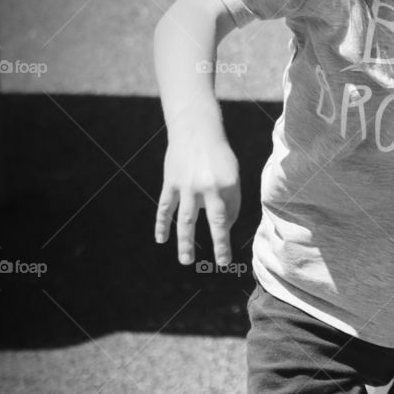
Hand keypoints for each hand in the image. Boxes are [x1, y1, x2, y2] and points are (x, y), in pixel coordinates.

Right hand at [155, 131, 239, 266]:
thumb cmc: (218, 155)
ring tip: (186, 261)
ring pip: (185, 220)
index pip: (229, 215)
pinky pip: (166, 208)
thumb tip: (224, 226)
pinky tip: (161, 239)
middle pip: (213, 221)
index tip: (225, 249)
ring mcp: (186, 186)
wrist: (195, 130)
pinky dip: (162, 224)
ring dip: (185, 242)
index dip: (227, 232)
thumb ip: (230, 200)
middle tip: (221, 263)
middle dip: (219, 244)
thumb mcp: (232, 174)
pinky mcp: (170, 183)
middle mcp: (207, 186)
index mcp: (226, 183)